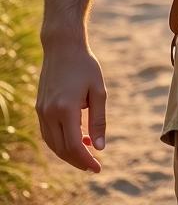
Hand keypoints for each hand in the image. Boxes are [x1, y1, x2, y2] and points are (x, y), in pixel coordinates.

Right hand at [36, 35, 106, 172]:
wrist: (62, 47)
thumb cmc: (85, 66)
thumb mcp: (99, 91)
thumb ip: (99, 120)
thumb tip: (100, 147)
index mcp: (65, 109)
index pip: (74, 145)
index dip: (86, 160)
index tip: (98, 168)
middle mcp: (49, 113)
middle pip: (61, 149)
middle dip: (78, 160)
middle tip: (94, 165)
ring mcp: (41, 111)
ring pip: (53, 143)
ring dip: (68, 152)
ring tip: (88, 151)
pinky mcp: (39, 108)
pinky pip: (48, 133)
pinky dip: (61, 140)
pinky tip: (77, 137)